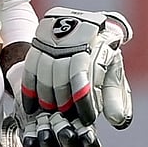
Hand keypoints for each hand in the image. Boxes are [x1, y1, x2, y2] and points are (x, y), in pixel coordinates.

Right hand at [19, 7, 133, 146]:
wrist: (87, 25)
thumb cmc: (101, 58)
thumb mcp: (113, 74)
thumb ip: (115, 98)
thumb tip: (118, 121)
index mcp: (97, 48)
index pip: (86, 76)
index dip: (85, 100)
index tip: (86, 119)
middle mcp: (75, 41)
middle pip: (62, 74)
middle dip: (63, 100)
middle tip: (66, 116)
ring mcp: (56, 40)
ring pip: (45, 71)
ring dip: (46, 96)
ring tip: (51, 111)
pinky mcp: (40, 42)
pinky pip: (30, 67)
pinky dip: (29, 89)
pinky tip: (31, 106)